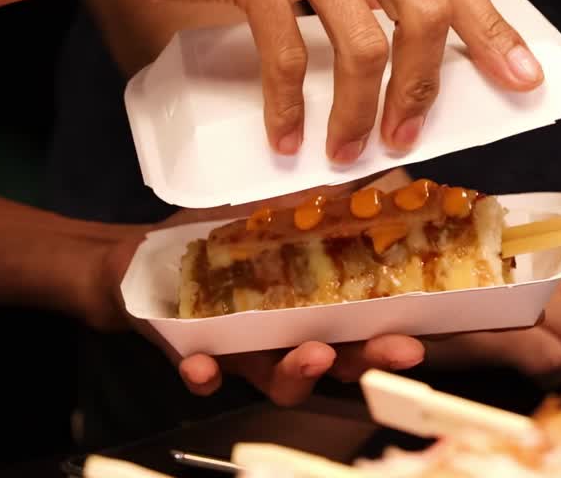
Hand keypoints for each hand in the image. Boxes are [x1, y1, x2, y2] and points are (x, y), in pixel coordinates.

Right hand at [71, 0, 543, 161]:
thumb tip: (416, 46)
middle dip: (426, 86)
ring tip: (350, 149)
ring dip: (361, 110)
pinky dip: (291, 107)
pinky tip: (287, 137)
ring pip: (365, 41)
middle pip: (424, 9)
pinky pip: (288, 54)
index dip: (491, 31)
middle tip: (409, 135)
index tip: (521, 79)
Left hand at [83, 169, 421, 405]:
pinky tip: (204, 366)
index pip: (362, 327)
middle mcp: (286, 337)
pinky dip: (206, 375)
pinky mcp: (197, 359)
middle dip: (365, 359)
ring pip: (280, 380)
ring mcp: (244, 353)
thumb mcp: (272, 212)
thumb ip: (323, 205)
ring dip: (299, 373)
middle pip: (337, 360)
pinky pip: (206, 377)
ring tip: (311, 354)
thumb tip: (386, 179)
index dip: (392, 335)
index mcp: (312, 306)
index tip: (419, 334)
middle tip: (391, 350)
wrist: (142, 261)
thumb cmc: (215, 237)